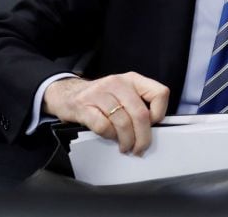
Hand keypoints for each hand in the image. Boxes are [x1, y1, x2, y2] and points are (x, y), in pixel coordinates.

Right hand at [43, 72, 169, 154]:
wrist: (67, 93)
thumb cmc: (100, 97)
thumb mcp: (123, 93)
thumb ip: (139, 104)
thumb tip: (153, 129)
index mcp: (132, 80)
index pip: (159, 93)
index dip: (159, 113)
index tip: (153, 125)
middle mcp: (118, 83)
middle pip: (140, 114)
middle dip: (143, 137)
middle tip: (140, 148)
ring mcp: (100, 93)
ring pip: (123, 122)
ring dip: (126, 140)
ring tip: (125, 146)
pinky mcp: (84, 106)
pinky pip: (103, 126)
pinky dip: (109, 136)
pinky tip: (109, 137)